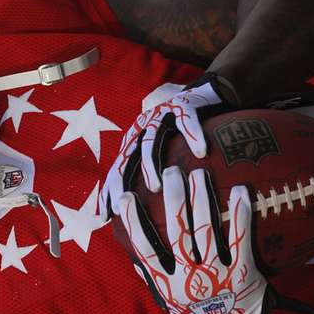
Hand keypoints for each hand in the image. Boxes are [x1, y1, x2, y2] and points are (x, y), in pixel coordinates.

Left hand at [100, 79, 221, 219]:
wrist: (207, 96)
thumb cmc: (186, 135)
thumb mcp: (166, 154)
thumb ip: (158, 178)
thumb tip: (152, 216)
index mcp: (136, 141)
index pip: (117, 169)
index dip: (109, 191)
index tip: (106, 216)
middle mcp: (144, 128)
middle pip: (127, 157)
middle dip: (123, 182)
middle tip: (126, 205)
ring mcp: (162, 114)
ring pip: (151, 140)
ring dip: (151, 164)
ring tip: (158, 187)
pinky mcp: (184, 104)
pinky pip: (187, 121)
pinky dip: (193, 136)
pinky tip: (200, 152)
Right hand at [118, 166, 270, 313]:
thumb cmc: (196, 312)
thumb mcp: (168, 300)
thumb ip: (150, 275)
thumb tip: (128, 247)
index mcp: (168, 285)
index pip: (145, 250)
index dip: (134, 222)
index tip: (126, 196)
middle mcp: (190, 279)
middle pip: (178, 234)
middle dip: (174, 199)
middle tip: (170, 172)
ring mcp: (217, 275)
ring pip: (207, 231)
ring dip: (202, 199)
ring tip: (199, 173)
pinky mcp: (244, 273)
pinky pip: (241, 238)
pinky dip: (240, 214)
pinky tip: (239, 191)